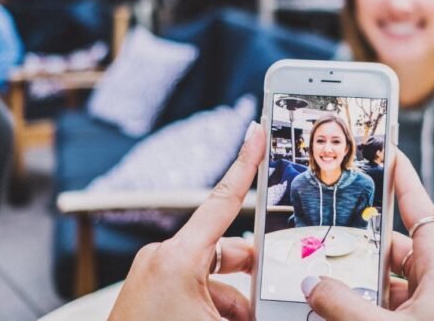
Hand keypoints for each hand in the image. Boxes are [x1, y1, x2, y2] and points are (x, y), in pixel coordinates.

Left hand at [109, 122, 265, 320]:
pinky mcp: (150, 290)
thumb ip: (254, 309)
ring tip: (245, 319)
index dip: (246, 163)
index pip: (224, 199)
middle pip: (227, 250)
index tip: (258, 133)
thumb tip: (283, 304)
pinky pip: (195, 288)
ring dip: (235, 301)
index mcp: (178, 257)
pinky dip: (215, 306)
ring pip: (213, 275)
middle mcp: (164, 258)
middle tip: (272, 294)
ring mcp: (155, 274)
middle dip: (252, 275)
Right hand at [302, 150, 433, 320]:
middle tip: (325, 241)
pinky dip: (368, 306)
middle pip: (394, 248)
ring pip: (390, 281)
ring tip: (325, 287)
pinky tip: (341, 312)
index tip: (388, 150)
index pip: (418, 207)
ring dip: (360, 285)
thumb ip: (345, 306)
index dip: (401, 177)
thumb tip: (313, 285)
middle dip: (360, 248)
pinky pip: (393, 305)